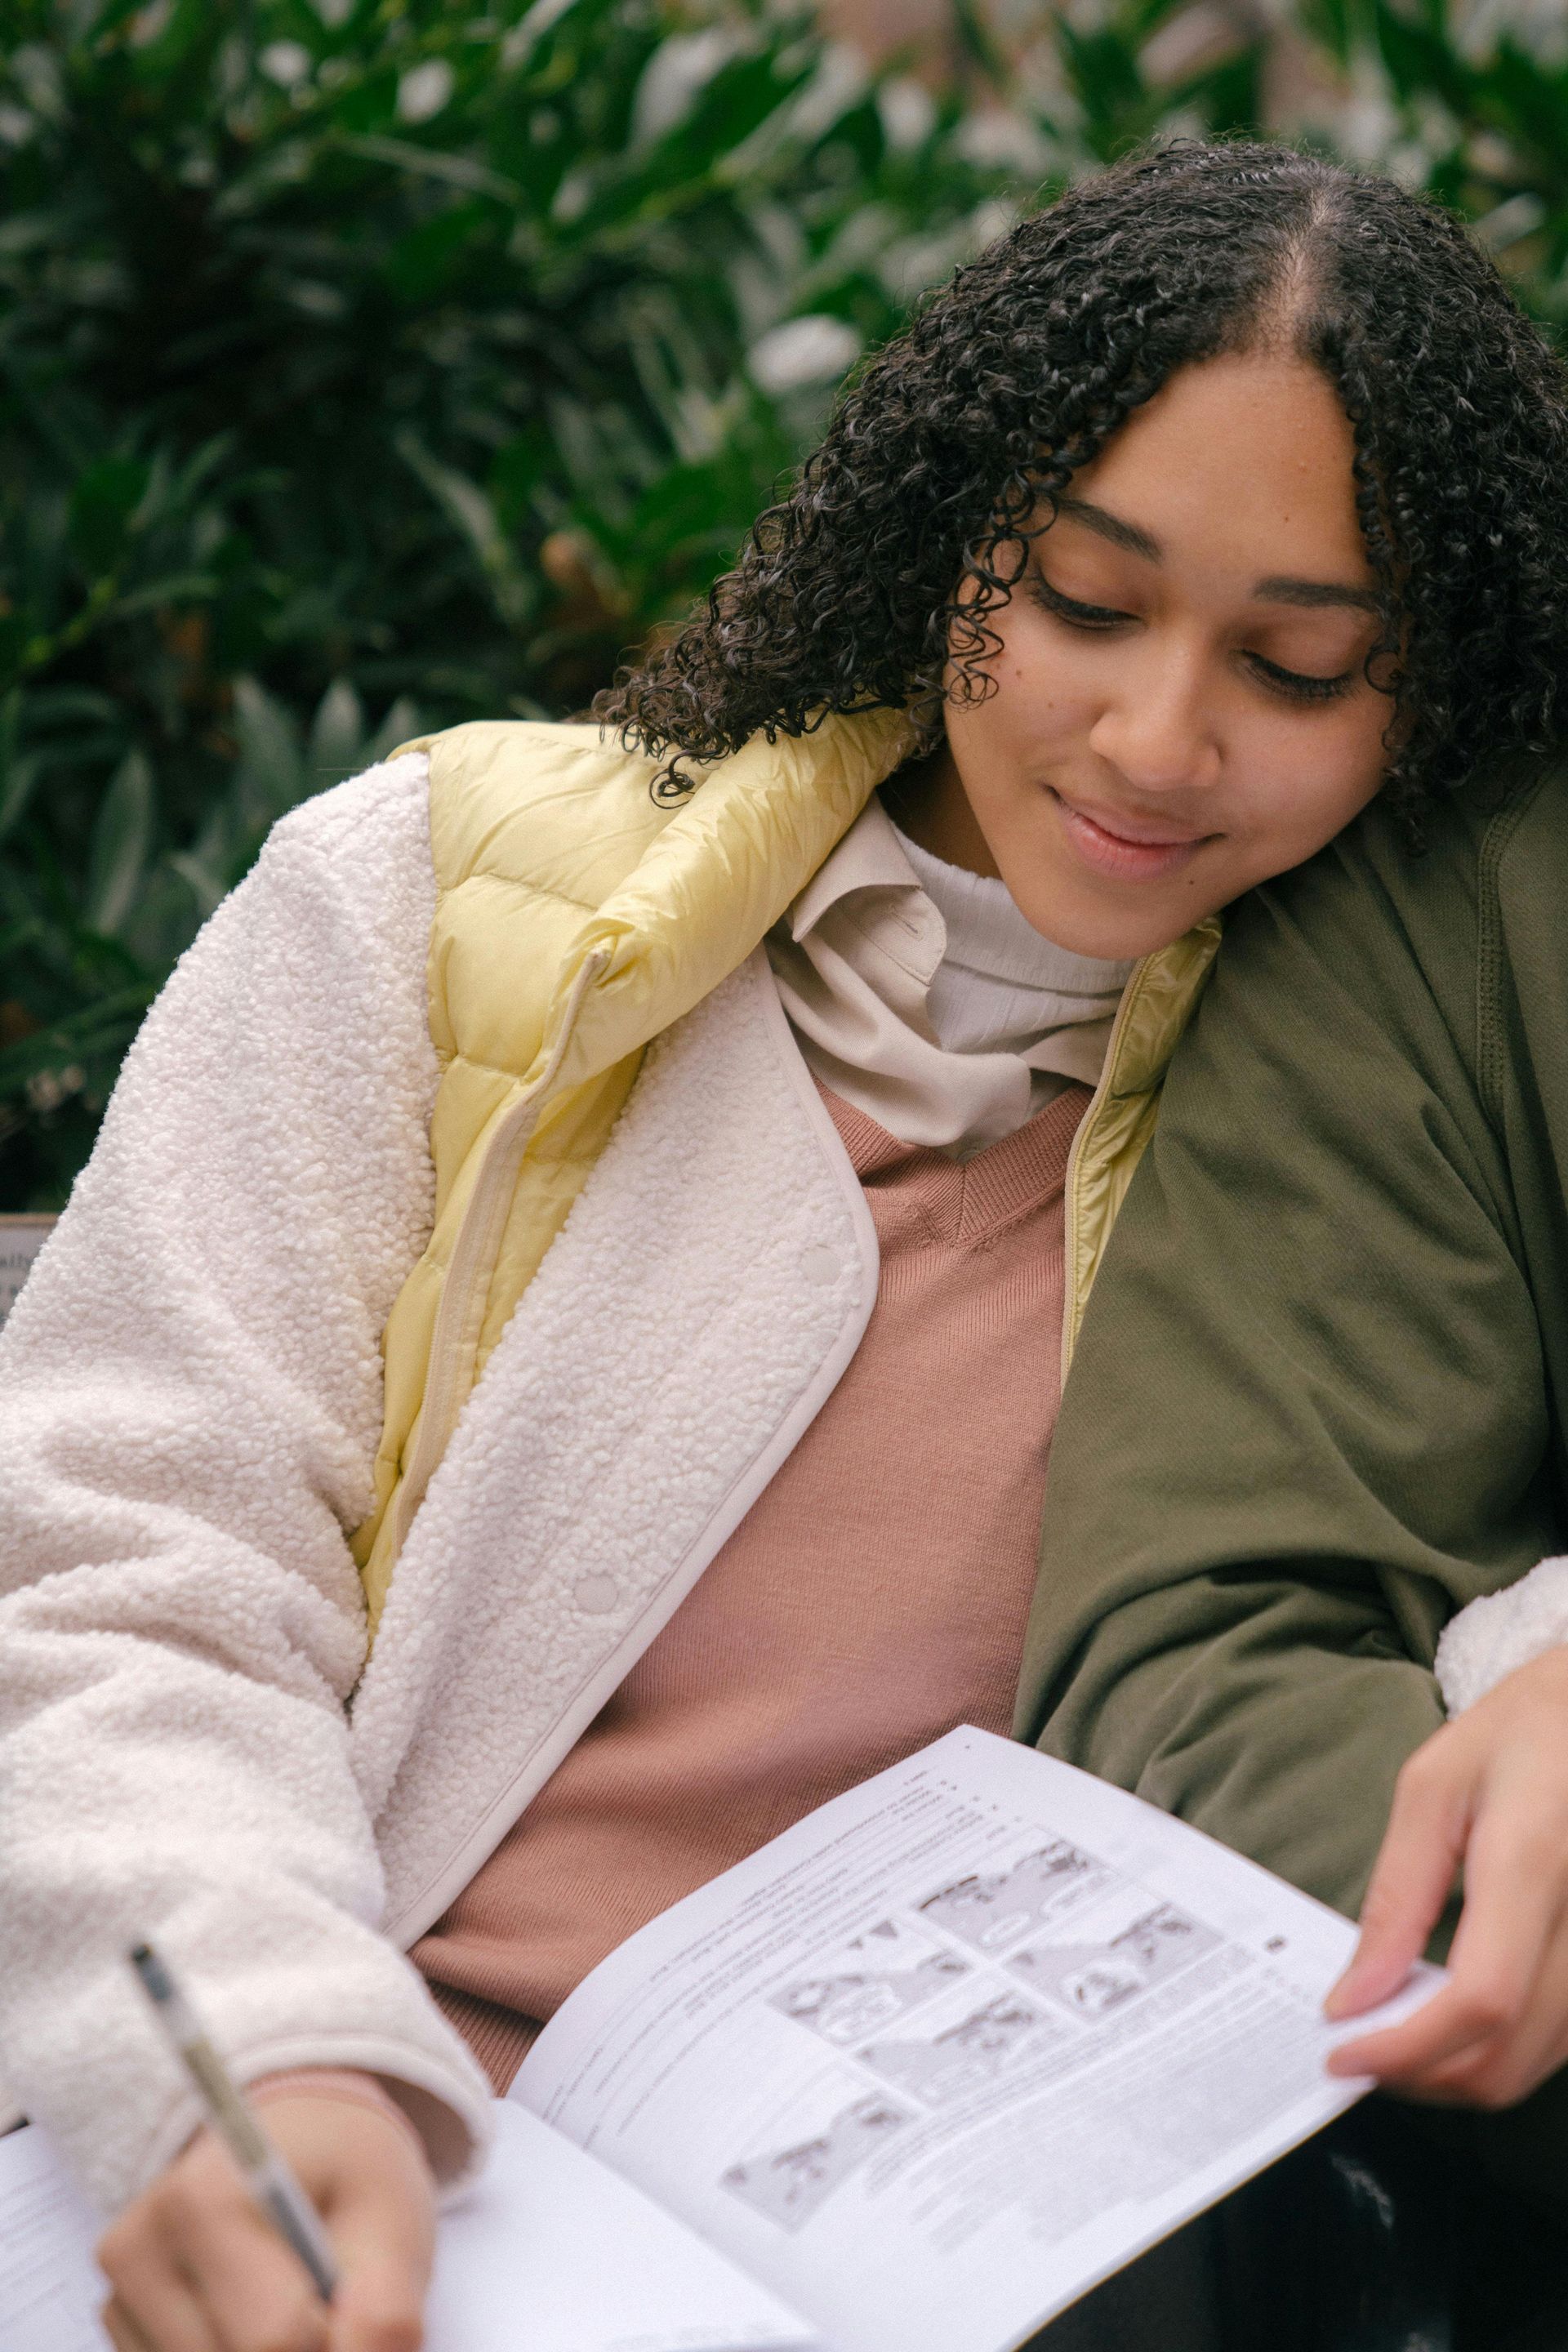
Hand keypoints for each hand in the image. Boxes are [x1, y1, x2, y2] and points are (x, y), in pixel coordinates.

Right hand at [96, 2081, 435, 2351]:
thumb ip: (385, 2315)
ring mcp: (120, 2292)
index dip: (336, 2340)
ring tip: (295, 2297)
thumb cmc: (349, 2177)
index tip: (354, 2301)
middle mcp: (138, 2248)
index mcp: (203, 2200)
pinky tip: (255, 2311)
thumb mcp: (393, 2223)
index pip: (274, 2336)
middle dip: (301, 2351)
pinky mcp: (123, 2325)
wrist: (301, 2142)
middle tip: (329, 2302)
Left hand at [1325, 1646, 1567, 2108]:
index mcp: (1532, 1861)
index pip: (1479, 1997)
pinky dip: (1500, 2052)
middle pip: (1508, 2053)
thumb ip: (1397, 1895)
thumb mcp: (1433, 1788)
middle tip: (1357, 2049)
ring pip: (1537, 2064)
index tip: (1342, 2053)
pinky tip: (1451, 2020)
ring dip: (1458, 2073)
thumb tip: (1356, 1994)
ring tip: (1394, 2035)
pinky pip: (1560, 2042)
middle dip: (1420, 2075)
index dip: (1407, 2046)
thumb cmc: (1520, 1735)